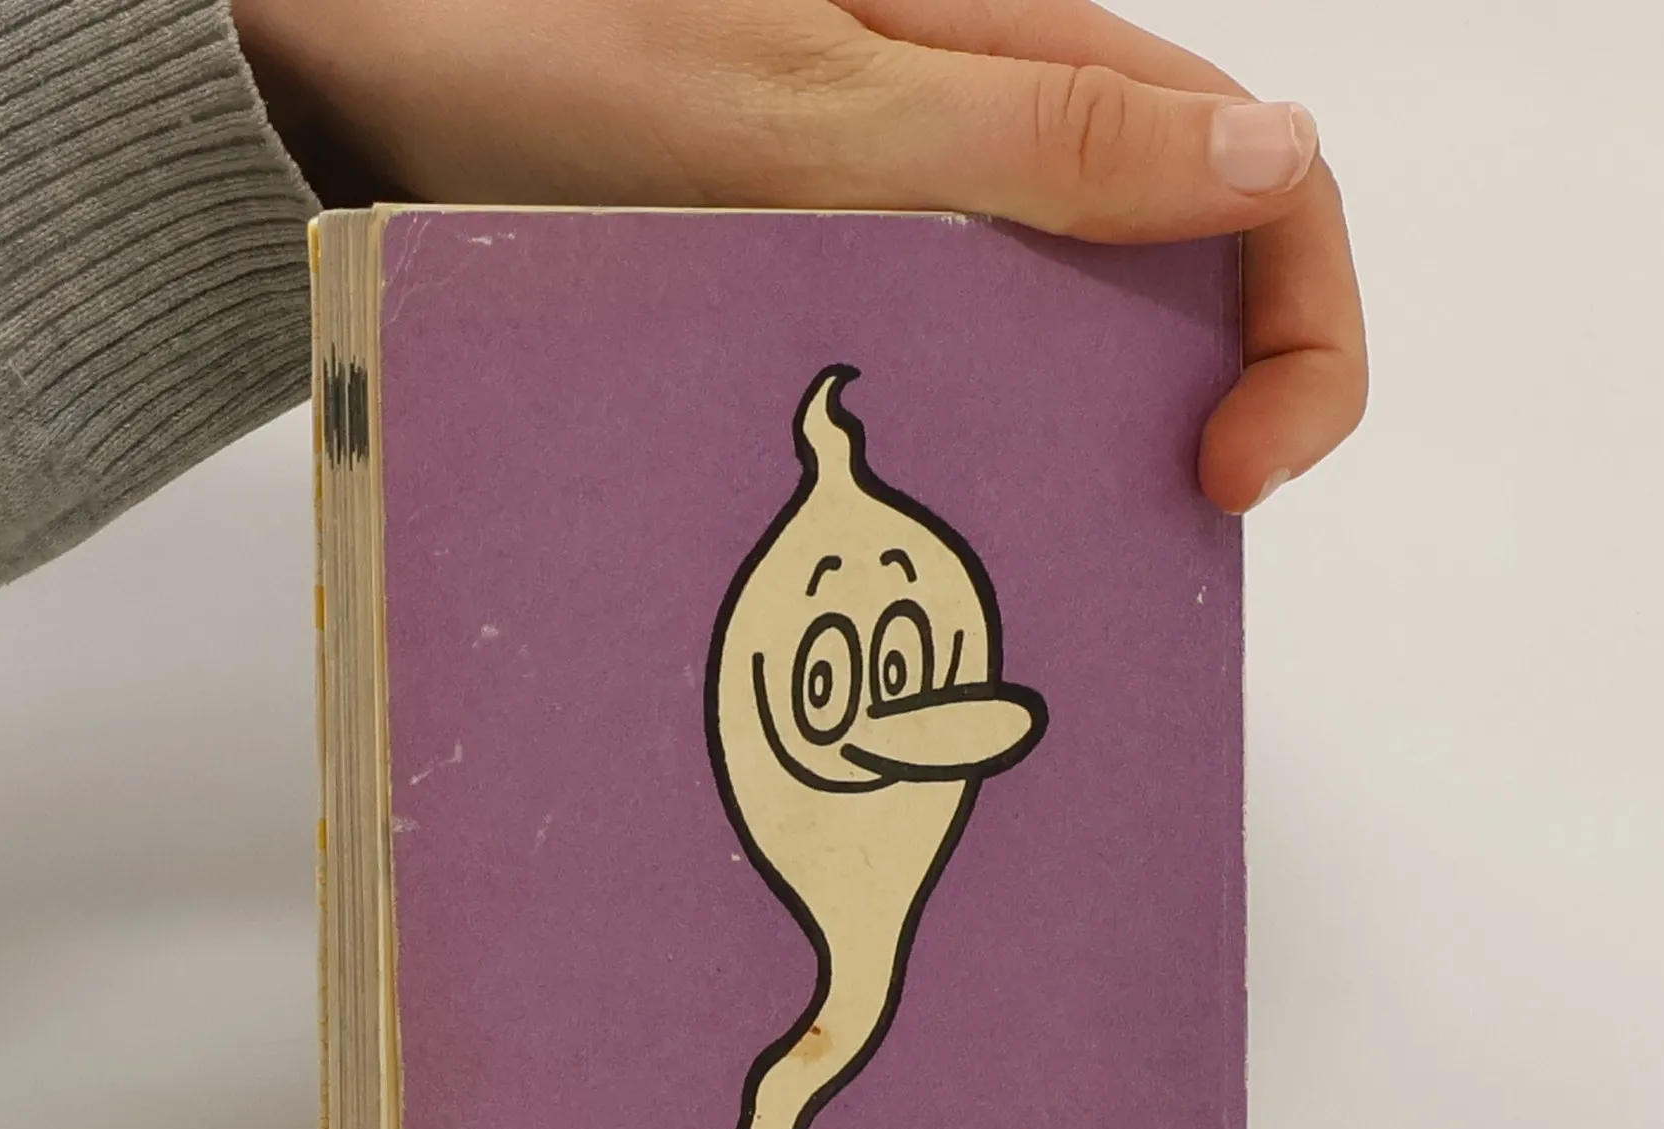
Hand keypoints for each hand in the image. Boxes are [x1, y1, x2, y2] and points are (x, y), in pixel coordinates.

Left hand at [235, 0, 1365, 510]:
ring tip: (1007, 544)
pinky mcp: (834, 253)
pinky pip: (949, 348)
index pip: (1267, 184)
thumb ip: (1043, 143)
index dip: (1298, 340)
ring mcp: (912, 193)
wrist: (365, 49)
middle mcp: (994, 123)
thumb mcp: (819, 112)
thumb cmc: (552, 48)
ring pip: (1069, 325)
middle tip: (1125, 536)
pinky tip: (910, 511)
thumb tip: (1274, 158)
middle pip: (1186, 271)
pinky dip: (962, 436)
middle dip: (1202, 410)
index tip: (1226, 478)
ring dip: (1077, 441)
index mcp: (1032, 56)